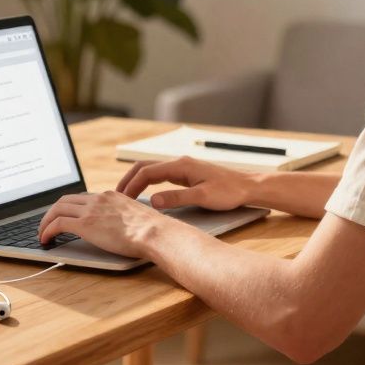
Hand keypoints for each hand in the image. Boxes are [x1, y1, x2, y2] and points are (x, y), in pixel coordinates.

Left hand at [37, 191, 170, 257]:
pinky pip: (58, 224)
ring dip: (46, 221)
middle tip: (47, 224)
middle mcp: (98, 199)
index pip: (82, 197)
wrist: (153, 232)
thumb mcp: (135, 217)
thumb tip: (121, 228)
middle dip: (52, 212)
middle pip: (65, 200)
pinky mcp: (85, 224)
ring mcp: (91, 210)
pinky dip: (47, 230)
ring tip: (42, 233)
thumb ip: (123, 217)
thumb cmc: (151, 231)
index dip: (69, 207)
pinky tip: (45, 239)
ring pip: (57, 209)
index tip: (64, 215)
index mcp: (110, 196)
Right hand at [116, 156, 252, 210]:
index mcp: (181, 165)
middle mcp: (179, 163)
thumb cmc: (229, 192)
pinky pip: (161, 175)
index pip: (147, 172)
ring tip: (126, 195)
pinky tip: (145, 194)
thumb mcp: (202, 197)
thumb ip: (177, 198)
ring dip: (137, 180)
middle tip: (116, 196)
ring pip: (152, 170)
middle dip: (128, 180)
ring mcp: (183, 168)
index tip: (121, 199)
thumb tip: (153, 201)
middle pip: (145, 167)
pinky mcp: (187, 174)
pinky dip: (148, 182)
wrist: (248, 187)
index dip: (131, 185)